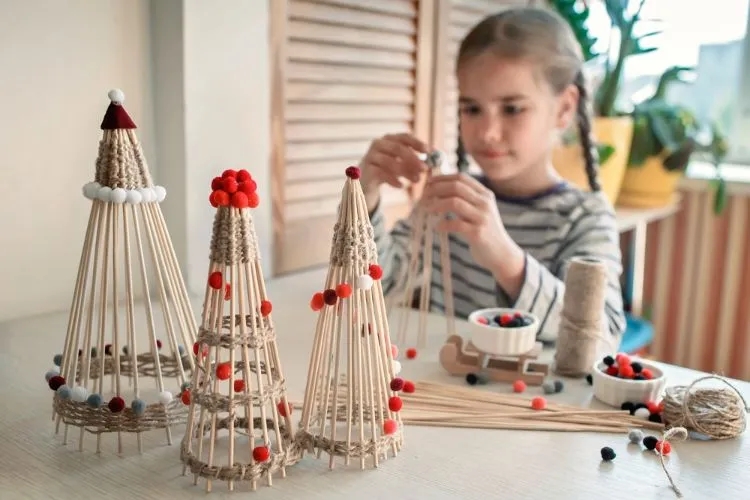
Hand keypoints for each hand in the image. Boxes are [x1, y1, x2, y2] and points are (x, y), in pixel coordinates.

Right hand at [359, 133, 428, 211]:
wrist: (366, 182)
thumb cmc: (387, 170)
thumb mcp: (401, 162)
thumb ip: (415, 159)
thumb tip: (435, 158)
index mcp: (389, 139)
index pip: (404, 137)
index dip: (417, 143)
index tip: (429, 152)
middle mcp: (378, 144)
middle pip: (398, 148)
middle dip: (413, 159)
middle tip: (425, 169)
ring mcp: (370, 156)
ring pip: (390, 162)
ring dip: (406, 171)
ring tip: (417, 180)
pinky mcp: (366, 169)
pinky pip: (381, 173)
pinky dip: (393, 179)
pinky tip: (401, 186)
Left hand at [422, 174, 525, 296]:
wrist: (501, 253)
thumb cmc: (484, 230)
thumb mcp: (478, 210)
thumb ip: (465, 200)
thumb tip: (438, 189)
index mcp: (485, 194)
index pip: (461, 178)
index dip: (442, 178)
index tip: (428, 183)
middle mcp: (485, 203)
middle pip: (456, 187)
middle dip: (436, 189)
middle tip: (424, 196)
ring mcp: (483, 218)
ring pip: (455, 203)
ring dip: (437, 204)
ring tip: (427, 210)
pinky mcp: (478, 233)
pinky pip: (455, 224)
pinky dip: (442, 224)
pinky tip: (436, 227)